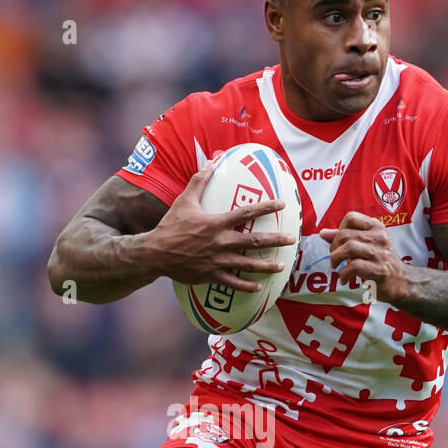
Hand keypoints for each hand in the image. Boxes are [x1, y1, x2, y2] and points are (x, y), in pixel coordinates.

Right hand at [147, 161, 296, 292]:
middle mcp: (220, 242)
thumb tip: (212, 159)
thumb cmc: (171, 225)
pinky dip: (246, 286)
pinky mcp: (211, 275)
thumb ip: (200, 180)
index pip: (246, 213)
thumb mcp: (185, 200)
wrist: (155, 253)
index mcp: (216, 223)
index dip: (266, 207)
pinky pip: (232, 282)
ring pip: (247, 264)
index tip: (282, 204)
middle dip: (275, 240)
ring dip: (266, 266)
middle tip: (291, 239)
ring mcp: (217, 261)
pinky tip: (259, 287)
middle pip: (253, 241)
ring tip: (281, 266)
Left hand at [319, 211, 408, 302]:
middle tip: (335, 259)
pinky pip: (354, 266)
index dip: (339, 229)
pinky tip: (344, 279)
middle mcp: (379, 237)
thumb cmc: (379, 261)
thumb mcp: (364, 245)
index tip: (338, 243)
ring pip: (349, 248)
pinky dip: (344, 274)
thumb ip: (344, 237)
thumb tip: (323, 233)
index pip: (351, 217)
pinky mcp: (379, 269)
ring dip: (336, 259)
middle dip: (334, 248)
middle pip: (345, 235)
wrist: (401, 281)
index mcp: (376, 227)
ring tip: (336, 267)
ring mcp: (380, 253)